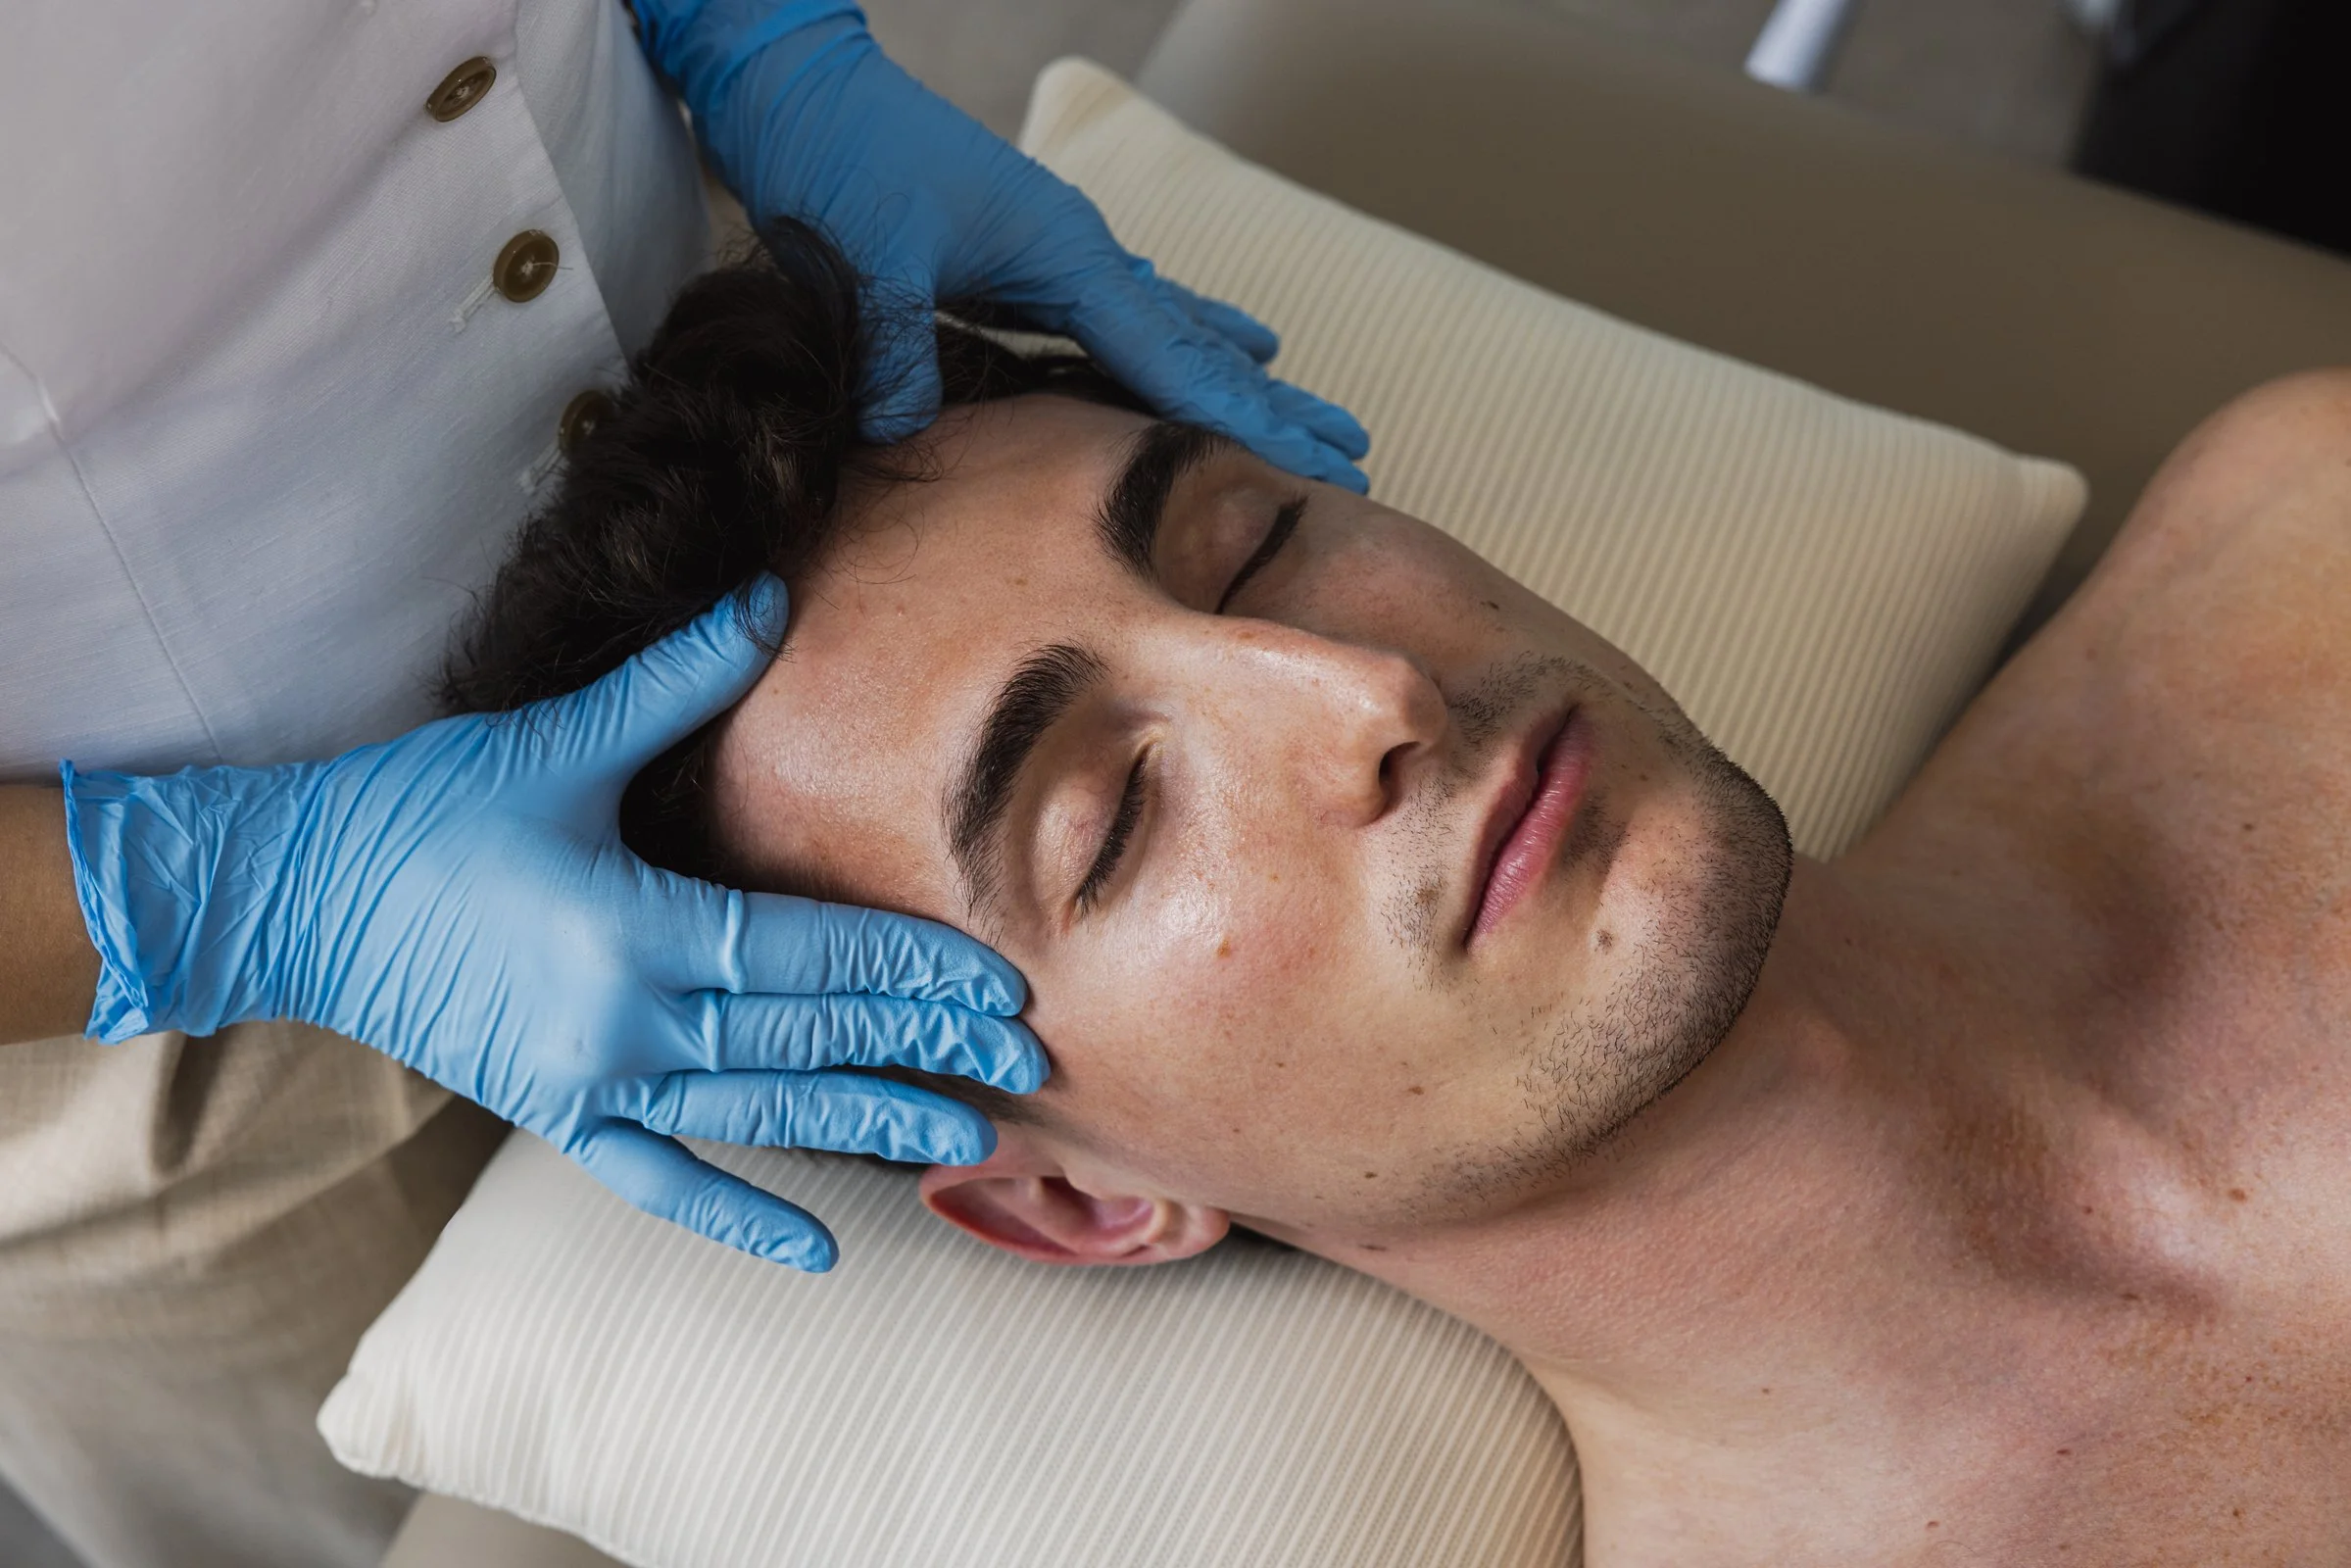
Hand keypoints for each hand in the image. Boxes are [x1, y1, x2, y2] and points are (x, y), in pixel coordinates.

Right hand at [61, 578, 1043, 1269]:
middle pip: (807, 1040)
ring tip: (968, 1145)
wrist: (292, 902)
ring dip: (866, 1128)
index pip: (811, 958)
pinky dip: (740, 1217)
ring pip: (760, 1117)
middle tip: (1028, 1063)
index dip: (911, 971)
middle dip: (922, 1048)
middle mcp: (627, 1025)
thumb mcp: (554, 742)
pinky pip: (663, 1181)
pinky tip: (821, 1250)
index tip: (998, 984)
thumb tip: (774, 591)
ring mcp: (593, 1085)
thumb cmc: (420, 811)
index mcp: (636, 930)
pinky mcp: (560, 1116)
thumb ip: (677, 682)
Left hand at [638, 0, 1371, 488]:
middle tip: (1355, 449)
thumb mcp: (864, 257)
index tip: (1322, 467)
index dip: (1251, 420)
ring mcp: (1051, 253)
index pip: (1177, 358)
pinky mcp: (1014, 259)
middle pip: (1199, 343)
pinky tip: (1199, 344)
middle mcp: (1077, 254)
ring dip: (1233, 373)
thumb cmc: (833, 153)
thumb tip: (908, 432)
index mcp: (1065, 254)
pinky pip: (1112, 317)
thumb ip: (897, 350)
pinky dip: (1167, 339)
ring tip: (1300, 402)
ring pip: (1167, 328)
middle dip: (1276, 400)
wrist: (791, 81)